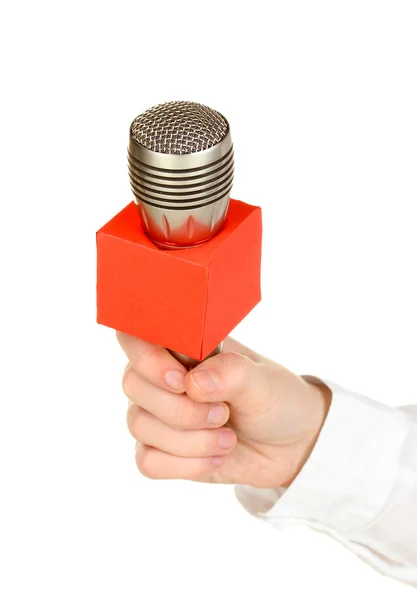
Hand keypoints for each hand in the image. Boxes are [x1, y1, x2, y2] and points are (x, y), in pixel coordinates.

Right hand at [117, 333, 330, 487]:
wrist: (292, 444)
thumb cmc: (276, 398)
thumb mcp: (263, 381)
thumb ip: (231, 373)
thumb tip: (193, 382)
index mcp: (184, 347)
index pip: (135, 336)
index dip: (148, 358)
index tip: (182, 380)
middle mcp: (163, 376)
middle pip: (133, 384)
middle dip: (180, 408)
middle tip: (223, 413)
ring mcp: (159, 414)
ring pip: (139, 425)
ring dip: (189, 440)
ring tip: (227, 438)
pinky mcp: (163, 451)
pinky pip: (148, 461)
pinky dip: (185, 465)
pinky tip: (215, 458)